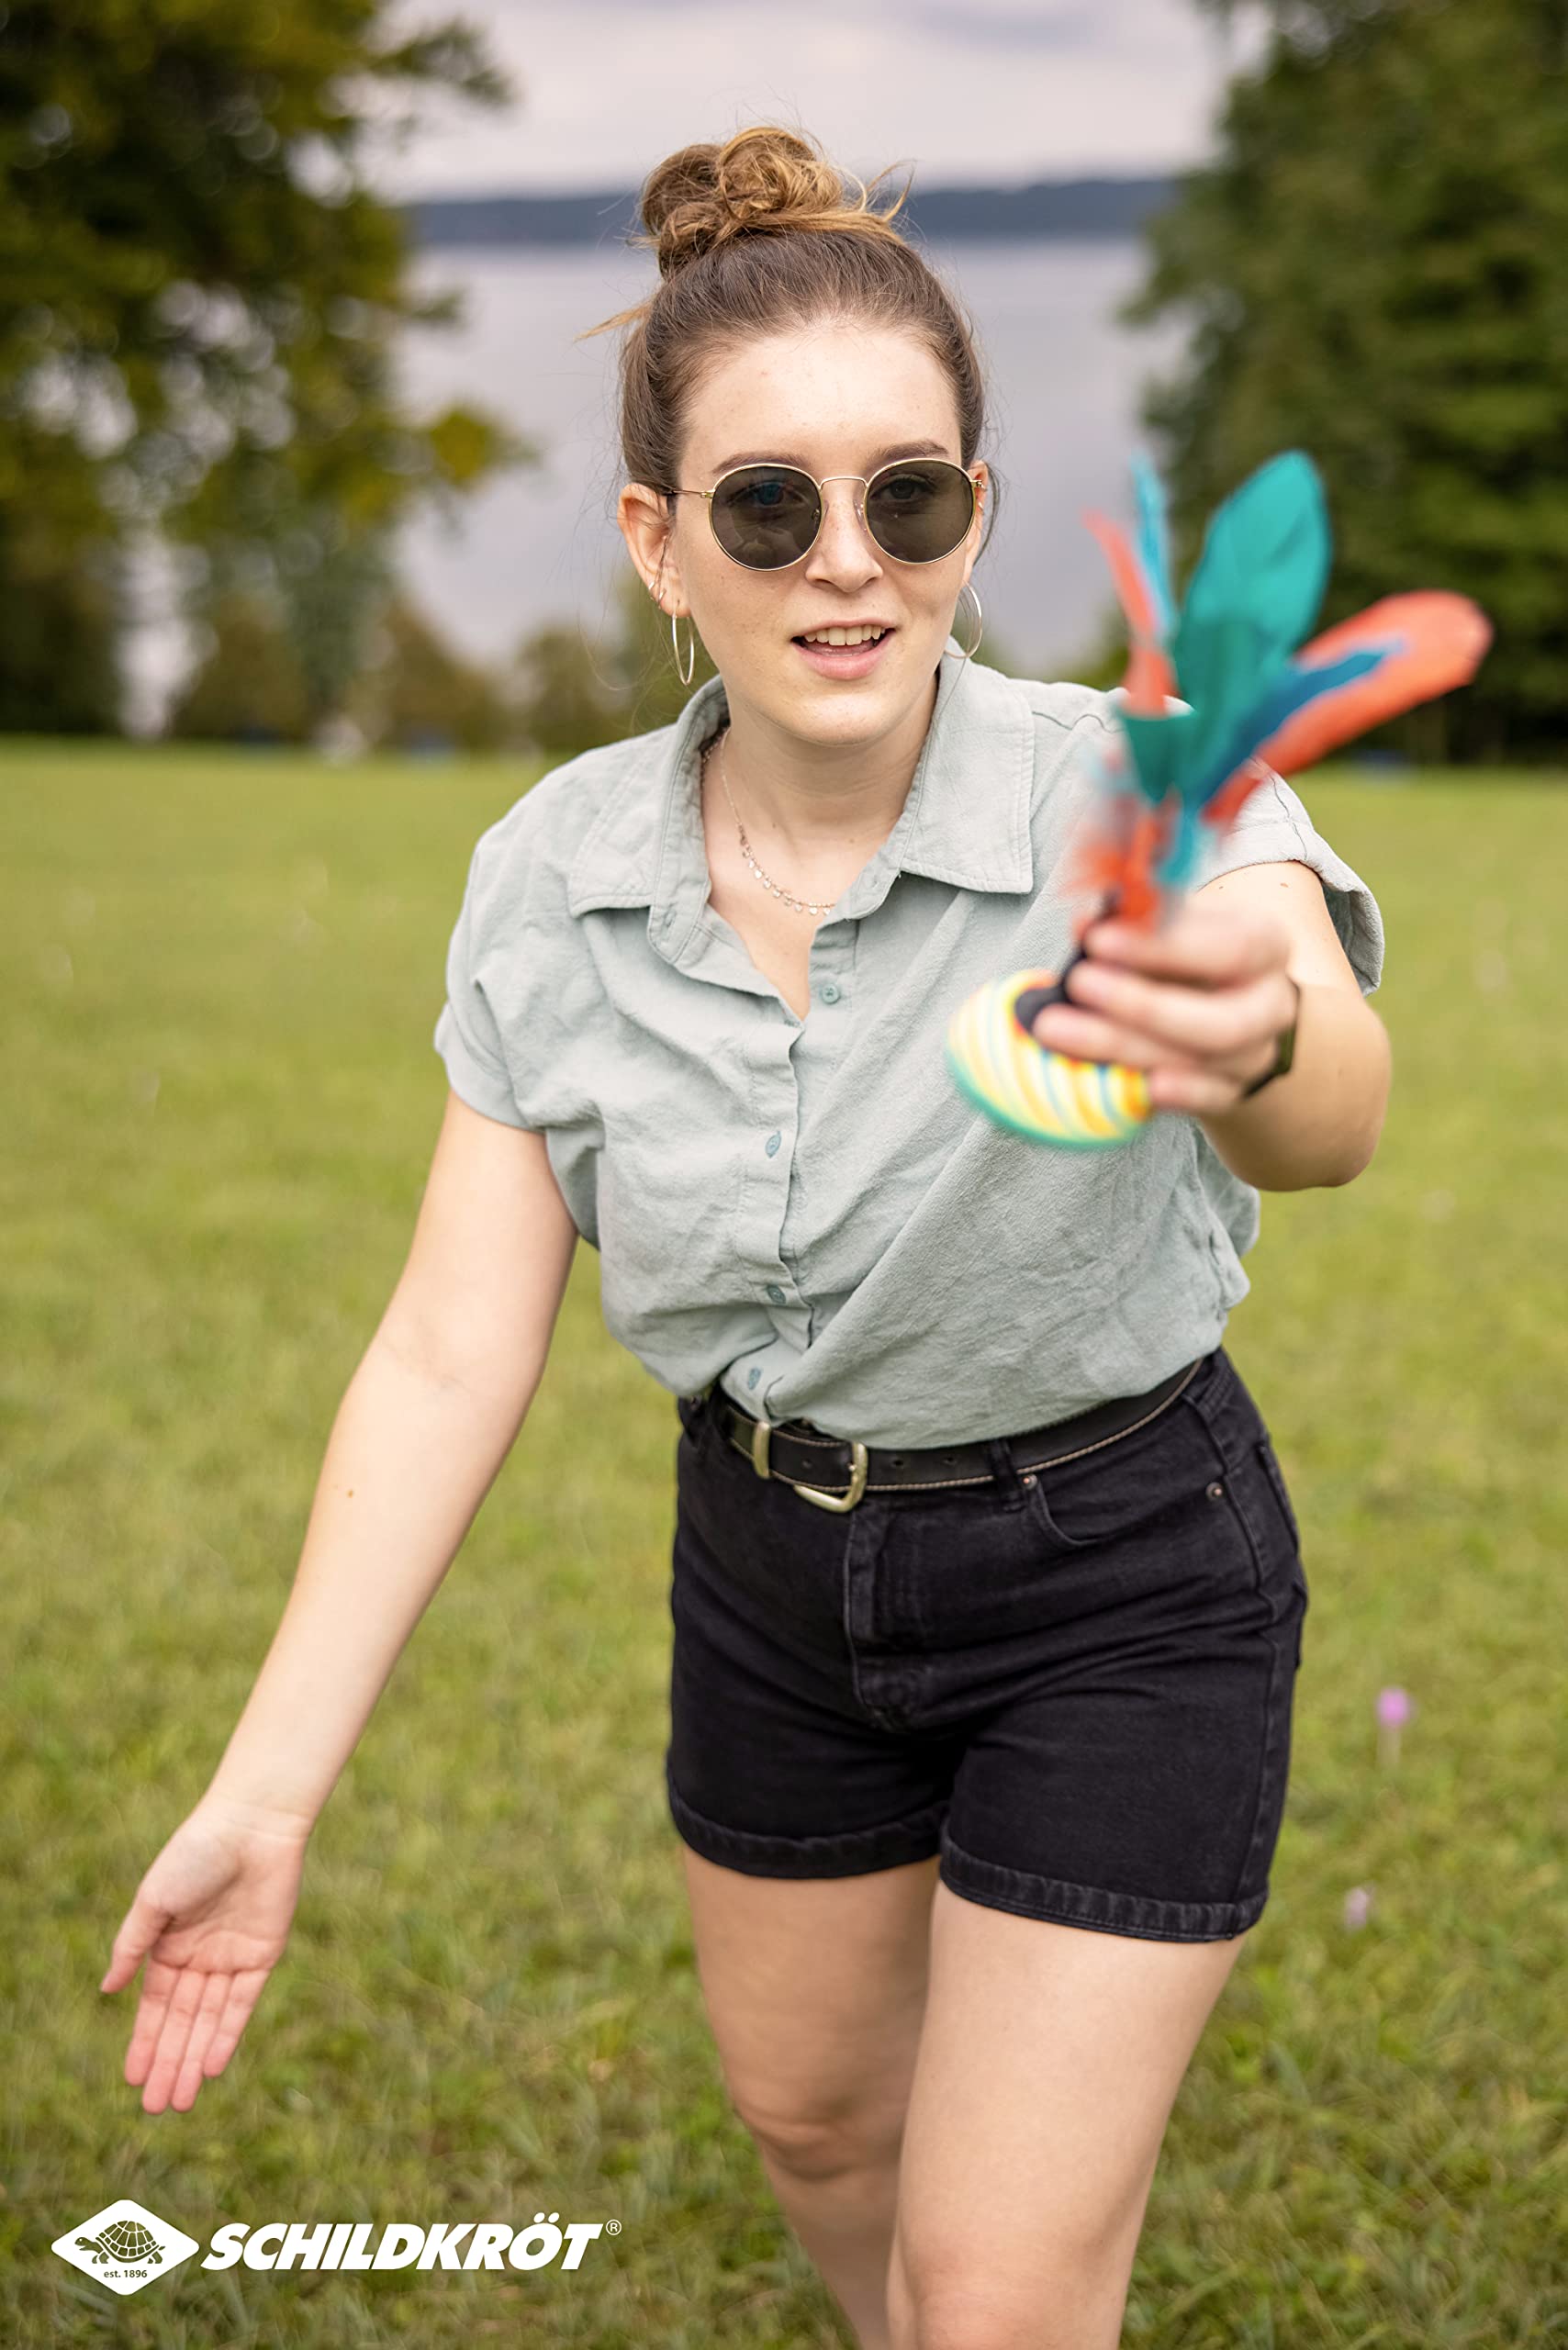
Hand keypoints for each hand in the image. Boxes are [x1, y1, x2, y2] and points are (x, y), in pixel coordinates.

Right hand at [98, 1794, 311, 2113]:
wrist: (251, 1827)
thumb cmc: (196, 1855)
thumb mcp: (153, 1902)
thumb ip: (132, 1947)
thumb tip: (106, 1990)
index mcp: (169, 1945)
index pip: (156, 2007)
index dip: (145, 2043)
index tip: (133, 2080)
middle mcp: (199, 1957)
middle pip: (182, 2022)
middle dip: (169, 2063)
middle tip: (156, 2109)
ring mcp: (231, 1958)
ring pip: (210, 2020)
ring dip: (195, 2059)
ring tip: (181, 2101)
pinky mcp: (263, 1954)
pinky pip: (243, 2003)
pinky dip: (228, 2034)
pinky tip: (213, 2067)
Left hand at [1028, 898, 1299, 1116]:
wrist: (1230, 1002)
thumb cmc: (1192, 955)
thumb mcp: (1176, 924)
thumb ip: (1138, 922)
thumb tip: (1087, 922)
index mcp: (1264, 946)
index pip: (1228, 947)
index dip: (1163, 946)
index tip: (1097, 936)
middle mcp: (1269, 1005)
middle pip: (1220, 1020)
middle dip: (1141, 1005)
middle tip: (1077, 983)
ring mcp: (1253, 1055)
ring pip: (1200, 1061)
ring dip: (1124, 1045)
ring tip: (1057, 1028)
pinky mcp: (1230, 1092)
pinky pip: (1204, 1099)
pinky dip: (1172, 1094)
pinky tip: (1136, 1084)